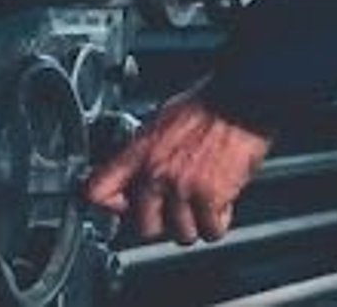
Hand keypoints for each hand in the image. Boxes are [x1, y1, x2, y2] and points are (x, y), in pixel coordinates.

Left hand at [82, 85, 270, 244]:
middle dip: (163, 223)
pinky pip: (211, 231)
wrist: (238, 101)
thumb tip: (134, 178)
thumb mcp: (158, 123)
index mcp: (138, 152)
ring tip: (200, 205)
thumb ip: (143, 154)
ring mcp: (182, 187)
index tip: (122, 208)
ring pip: (182, 235)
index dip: (110, 206)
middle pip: (145, 228)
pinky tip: (219, 203)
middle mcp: (155, 172)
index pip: (98, 192)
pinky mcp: (211, 197)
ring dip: (194, 225)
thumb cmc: (205, 107)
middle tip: (174, 209)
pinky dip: (218, 222)